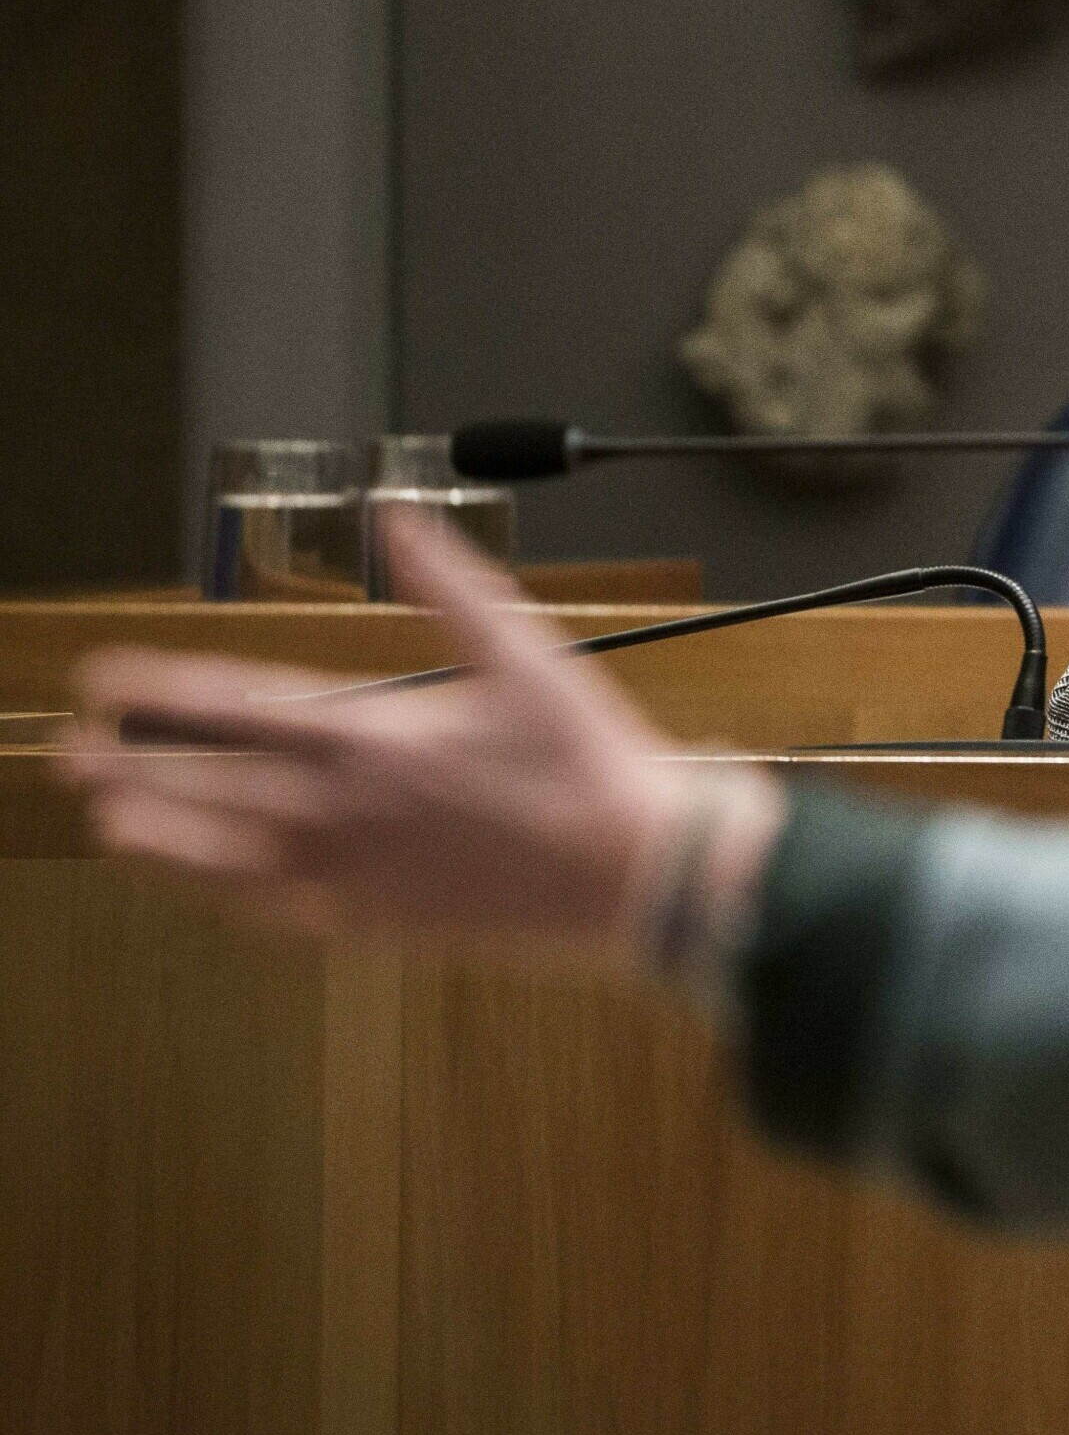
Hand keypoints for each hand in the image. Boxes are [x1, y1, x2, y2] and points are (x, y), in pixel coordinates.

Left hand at [61, 511, 777, 967]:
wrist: (632, 872)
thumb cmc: (589, 762)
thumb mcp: (527, 650)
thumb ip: (448, 580)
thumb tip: (395, 513)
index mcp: (371, 736)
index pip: (231, 709)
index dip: (154, 692)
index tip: (99, 680)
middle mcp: (342, 810)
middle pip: (204, 788)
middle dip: (127, 768)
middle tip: (70, 756)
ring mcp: (353, 872)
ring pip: (222, 859)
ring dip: (157, 837)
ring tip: (108, 822)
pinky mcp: (377, 921)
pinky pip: (277, 909)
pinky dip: (230, 893)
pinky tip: (213, 886)